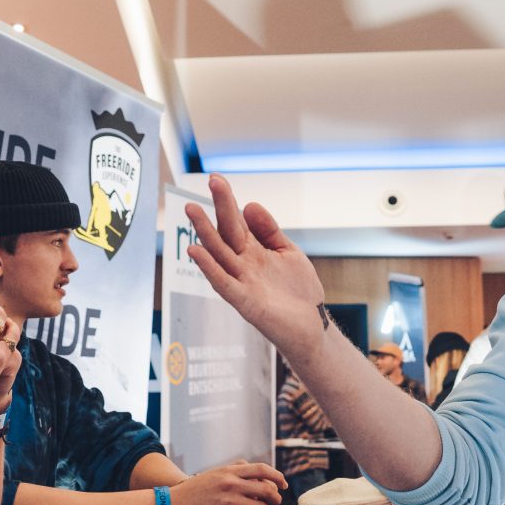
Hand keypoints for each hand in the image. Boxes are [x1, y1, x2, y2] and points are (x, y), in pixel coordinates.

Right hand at [170, 462, 285, 504]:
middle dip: (276, 498)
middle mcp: (230, 483)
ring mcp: (228, 501)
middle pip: (267, 489)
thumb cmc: (195, 490)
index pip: (262, 468)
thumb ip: (236, 471)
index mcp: (229, 470)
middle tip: (276, 503)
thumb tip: (261, 476)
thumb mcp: (215, 473)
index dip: (278, 476)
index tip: (284, 484)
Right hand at [183, 176, 330, 356]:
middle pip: (226, 232)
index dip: (227, 200)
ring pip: (219, 254)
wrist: (312, 327)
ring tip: (192, 210)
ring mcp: (242, 282)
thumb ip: (269, 231)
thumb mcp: (288, 252)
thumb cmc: (298, 291)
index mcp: (254, 250)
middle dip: (217, 208)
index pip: (236, 221)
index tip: (216, 178)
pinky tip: (197, 251)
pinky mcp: (245, 301)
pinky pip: (223, 283)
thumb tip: (249, 204)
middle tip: (208, 183)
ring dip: (205, 233)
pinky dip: (209, 268)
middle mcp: (244, 264)